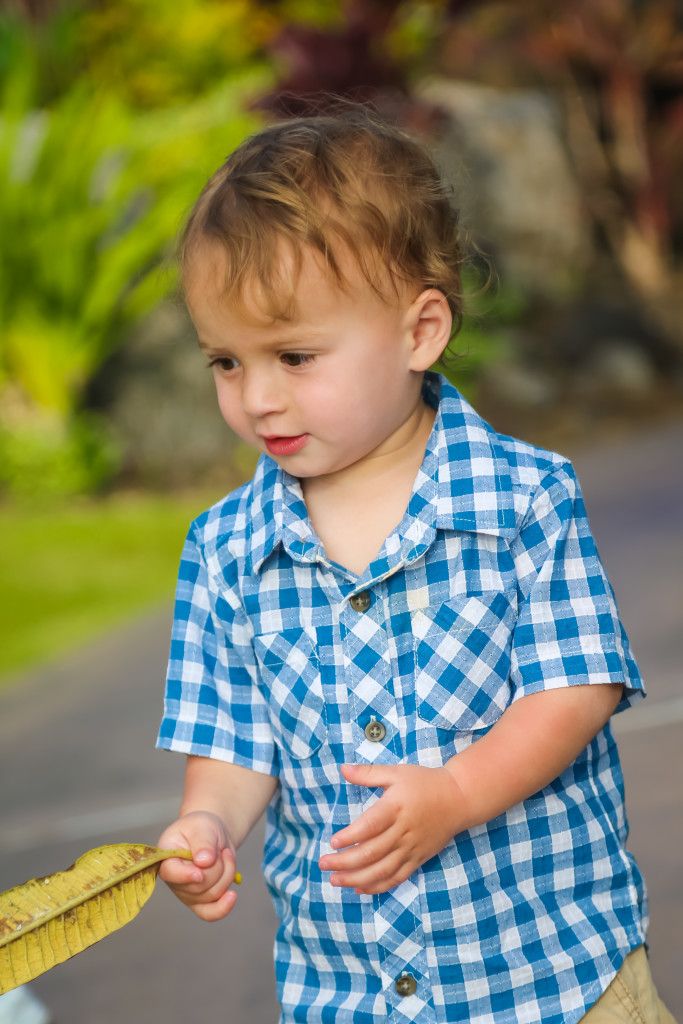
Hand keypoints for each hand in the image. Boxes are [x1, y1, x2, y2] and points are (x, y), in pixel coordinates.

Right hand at [158, 810, 239, 920]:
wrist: (211, 834)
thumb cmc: (201, 827)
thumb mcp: (202, 826)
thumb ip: (203, 842)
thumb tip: (204, 862)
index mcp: (166, 857)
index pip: (170, 872)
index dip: (184, 876)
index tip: (199, 874)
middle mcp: (173, 880)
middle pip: (198, 886)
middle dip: (217, 866)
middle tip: (220, 850)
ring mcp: (186, 893)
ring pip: (211, 895)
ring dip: (226, 873)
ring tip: (225, 855)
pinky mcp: (200, 901)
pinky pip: (210, 913)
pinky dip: (223, 907)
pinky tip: (232, 896)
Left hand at [318, 763, 466, 894]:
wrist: (459, 798)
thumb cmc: (424, 782)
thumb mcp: (396, 772)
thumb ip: (368, 773)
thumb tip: (343, 768)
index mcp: (396, 807)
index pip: (370, 826)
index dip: (350, 837)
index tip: (332, 842)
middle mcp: (403, 831)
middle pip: (372, 852)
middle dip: (345, 862)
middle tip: (323, 864)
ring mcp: (412, 848)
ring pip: (382, 870)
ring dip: (357, 878)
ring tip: (335, 880)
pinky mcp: (418, 859)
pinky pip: (397, 877)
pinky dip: (378, 886)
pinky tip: (359, 888)